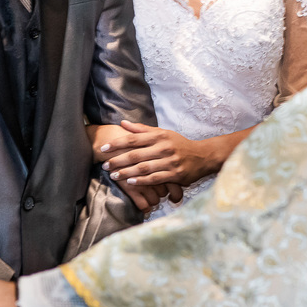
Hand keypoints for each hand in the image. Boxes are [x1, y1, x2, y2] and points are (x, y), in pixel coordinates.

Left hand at [100, 120, 219, 186]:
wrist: (202, 156)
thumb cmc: (179, 144)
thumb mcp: (162, 133)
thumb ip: (142, 129)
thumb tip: (122, 123)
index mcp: (159, 136)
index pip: (134, 139)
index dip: (117, 143)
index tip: (103, 148)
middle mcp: (163, 148)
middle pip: (136, 154)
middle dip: (118, 160)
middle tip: (104, 165)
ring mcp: (169, 161)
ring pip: (144, 168)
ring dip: (127, 172)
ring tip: (114, 176)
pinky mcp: (175, 174)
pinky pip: (155, 178)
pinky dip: (142, 181)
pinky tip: (131, 183)